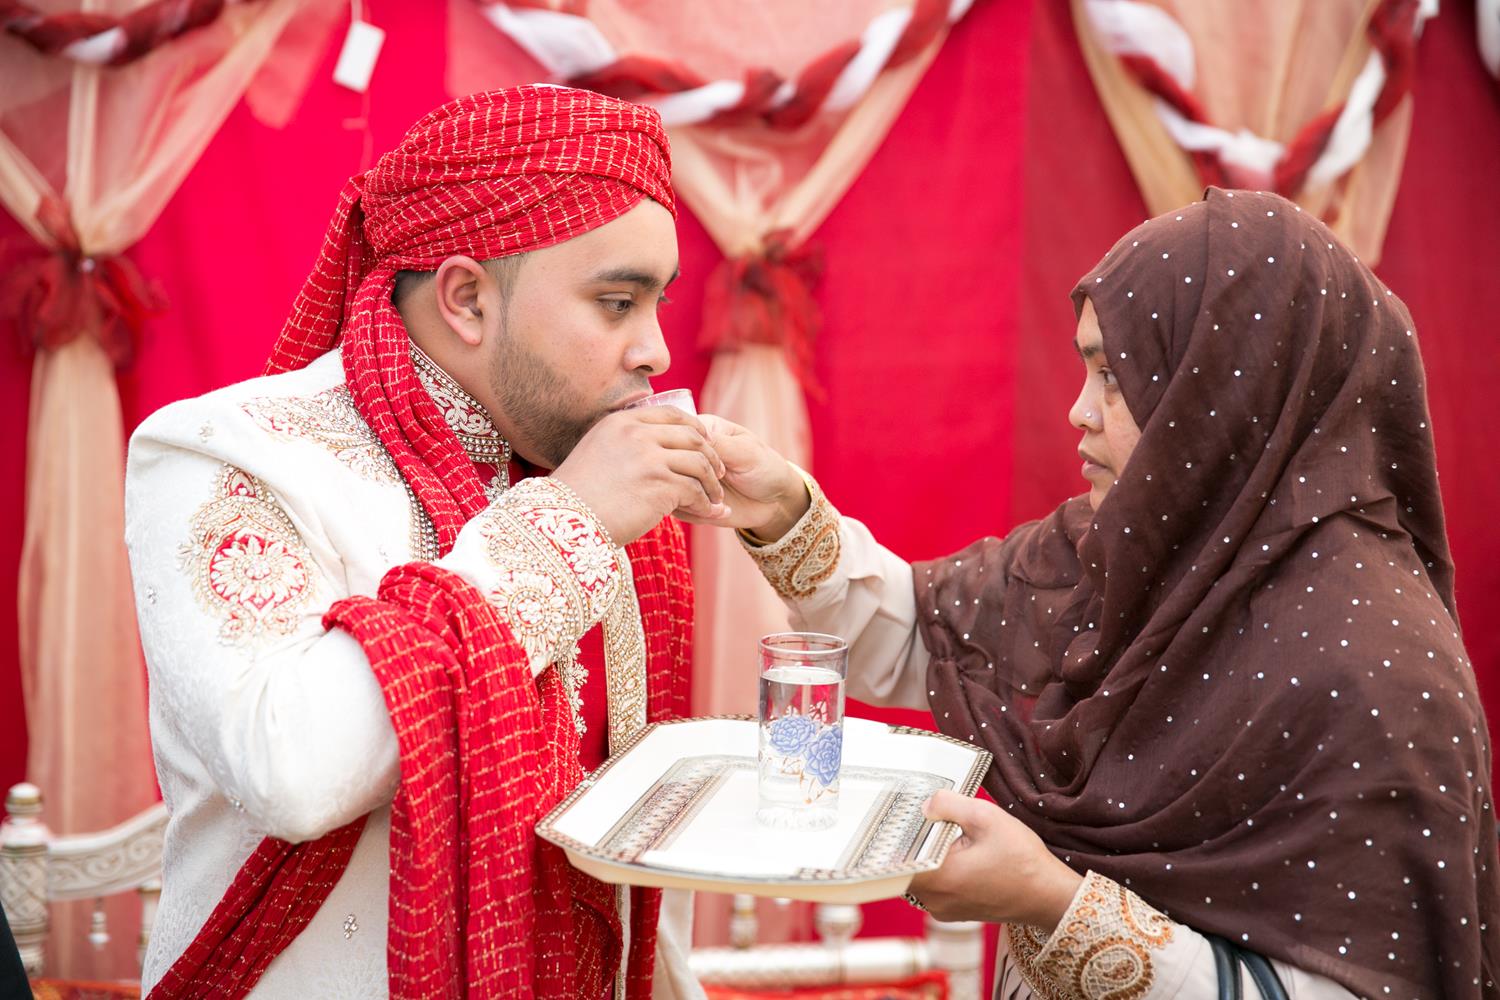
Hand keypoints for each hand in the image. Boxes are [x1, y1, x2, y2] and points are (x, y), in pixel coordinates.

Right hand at [551, 408, 730, 544]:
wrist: (563, 523)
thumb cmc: (576, 497)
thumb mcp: (596, 454)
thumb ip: (623, 444)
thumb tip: (648, 444)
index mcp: (622, 421)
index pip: (671, 414)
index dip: (695, 428)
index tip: (706, 443)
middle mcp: (637, 434)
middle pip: (692, 436)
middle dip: (712, 455)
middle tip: (720, 474)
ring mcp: (649, 458)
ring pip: (699, 464)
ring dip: (712, 483)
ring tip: (716, 498)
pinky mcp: (659, 485)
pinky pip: (694, 491)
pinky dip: (705, 503)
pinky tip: (708, 512)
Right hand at [676, 415, 809, 540]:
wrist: (775, 501)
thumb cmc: (765, 468)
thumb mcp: (745, 451)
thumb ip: (716, 444)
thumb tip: (684, 440)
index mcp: (701, 429)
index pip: (675, 431)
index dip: (691, 450)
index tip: (720, 465)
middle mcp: (687, 452)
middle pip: (666, 461)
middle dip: (692, 477)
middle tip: (721, 484)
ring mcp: (685, 477)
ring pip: (669, 486)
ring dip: (694, 497)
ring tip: (720, 500)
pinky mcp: (686, 500)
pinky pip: (677, 508)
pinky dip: (697, 512)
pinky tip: (718, 510)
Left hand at [906, 791, 1082, 931]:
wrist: (1049, 896)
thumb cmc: (1022, 860)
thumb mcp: (987, 818)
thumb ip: (949, 804)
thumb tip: (925, 805)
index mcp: (938, 878)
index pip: (895, 858)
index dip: (895, 834)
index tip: (902, 816)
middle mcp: (934, 900)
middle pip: (905, 865)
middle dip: (914, 840)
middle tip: (926, 818)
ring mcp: (943, 909)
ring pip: (920, 875)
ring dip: (929, 854)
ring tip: (946, 832)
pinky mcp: (954, 911)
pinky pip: (935, 886)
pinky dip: (940, 868)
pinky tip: (957, 851)